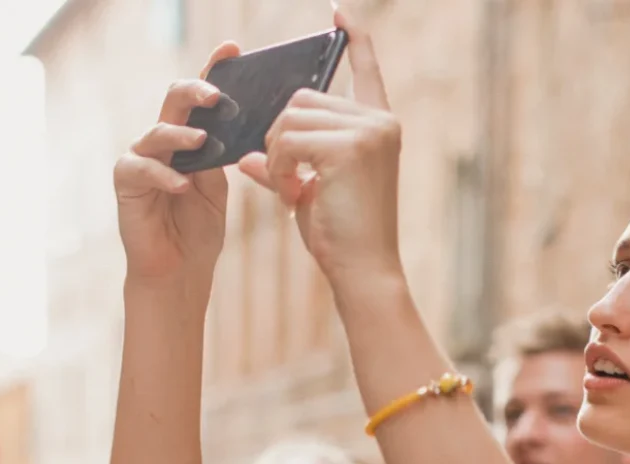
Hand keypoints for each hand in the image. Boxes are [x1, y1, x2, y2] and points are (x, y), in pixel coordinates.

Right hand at [114, 43, 239, 280]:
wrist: (179, 270)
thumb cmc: (198, 230)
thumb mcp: (218, 187)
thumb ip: (221, 155)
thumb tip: (236, 121)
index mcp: (188, 138)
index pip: (200, 98)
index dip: (213, 71)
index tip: (231, 49)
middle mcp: (163, 142)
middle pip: (174, 101)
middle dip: (196, 91)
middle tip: (217, 95)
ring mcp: (142, 158)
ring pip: (158, 131)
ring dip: (182, 135)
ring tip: (203, 142)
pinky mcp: (126, 181)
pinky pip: (142, 167)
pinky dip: (164, 175)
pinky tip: (182, 186)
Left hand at [237, 7, 402, 287]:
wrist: (364, 271)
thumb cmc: (341, 238)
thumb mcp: (308, 192)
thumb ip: (284, 164)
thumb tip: (248, 154)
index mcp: (380, 126)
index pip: (367, 69)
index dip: (355, 39)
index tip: (339, 10)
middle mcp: (380, 121)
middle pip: (303, 99)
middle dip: (281, 137)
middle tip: (287, 181)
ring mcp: (368, 132)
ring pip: (291, 118)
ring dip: (277, 155)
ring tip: (290, 192)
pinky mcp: (349, 147)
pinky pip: (289, 140)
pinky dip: (279, 167)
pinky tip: (290, 195)